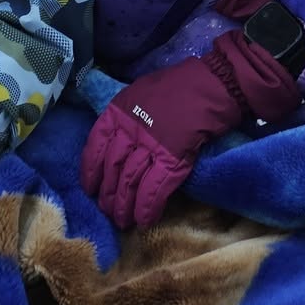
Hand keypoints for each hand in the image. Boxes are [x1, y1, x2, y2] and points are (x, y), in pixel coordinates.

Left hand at [80, 32, 297, 228]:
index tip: (89, 187)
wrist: (215, 84)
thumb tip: (118, 139)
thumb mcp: (142, 92)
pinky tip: (144, 220)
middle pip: (112, 167)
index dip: (90, 170)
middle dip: (107, 194)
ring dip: (124, 205)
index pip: (95, 145)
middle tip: (107, 211)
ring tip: (123, 221)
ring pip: (129, 181)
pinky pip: (154, 188)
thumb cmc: (182, 85)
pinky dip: (147, 206)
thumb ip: (128, 115)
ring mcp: (150, 144)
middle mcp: (130, 128)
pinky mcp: (173, 159)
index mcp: (119, 111)